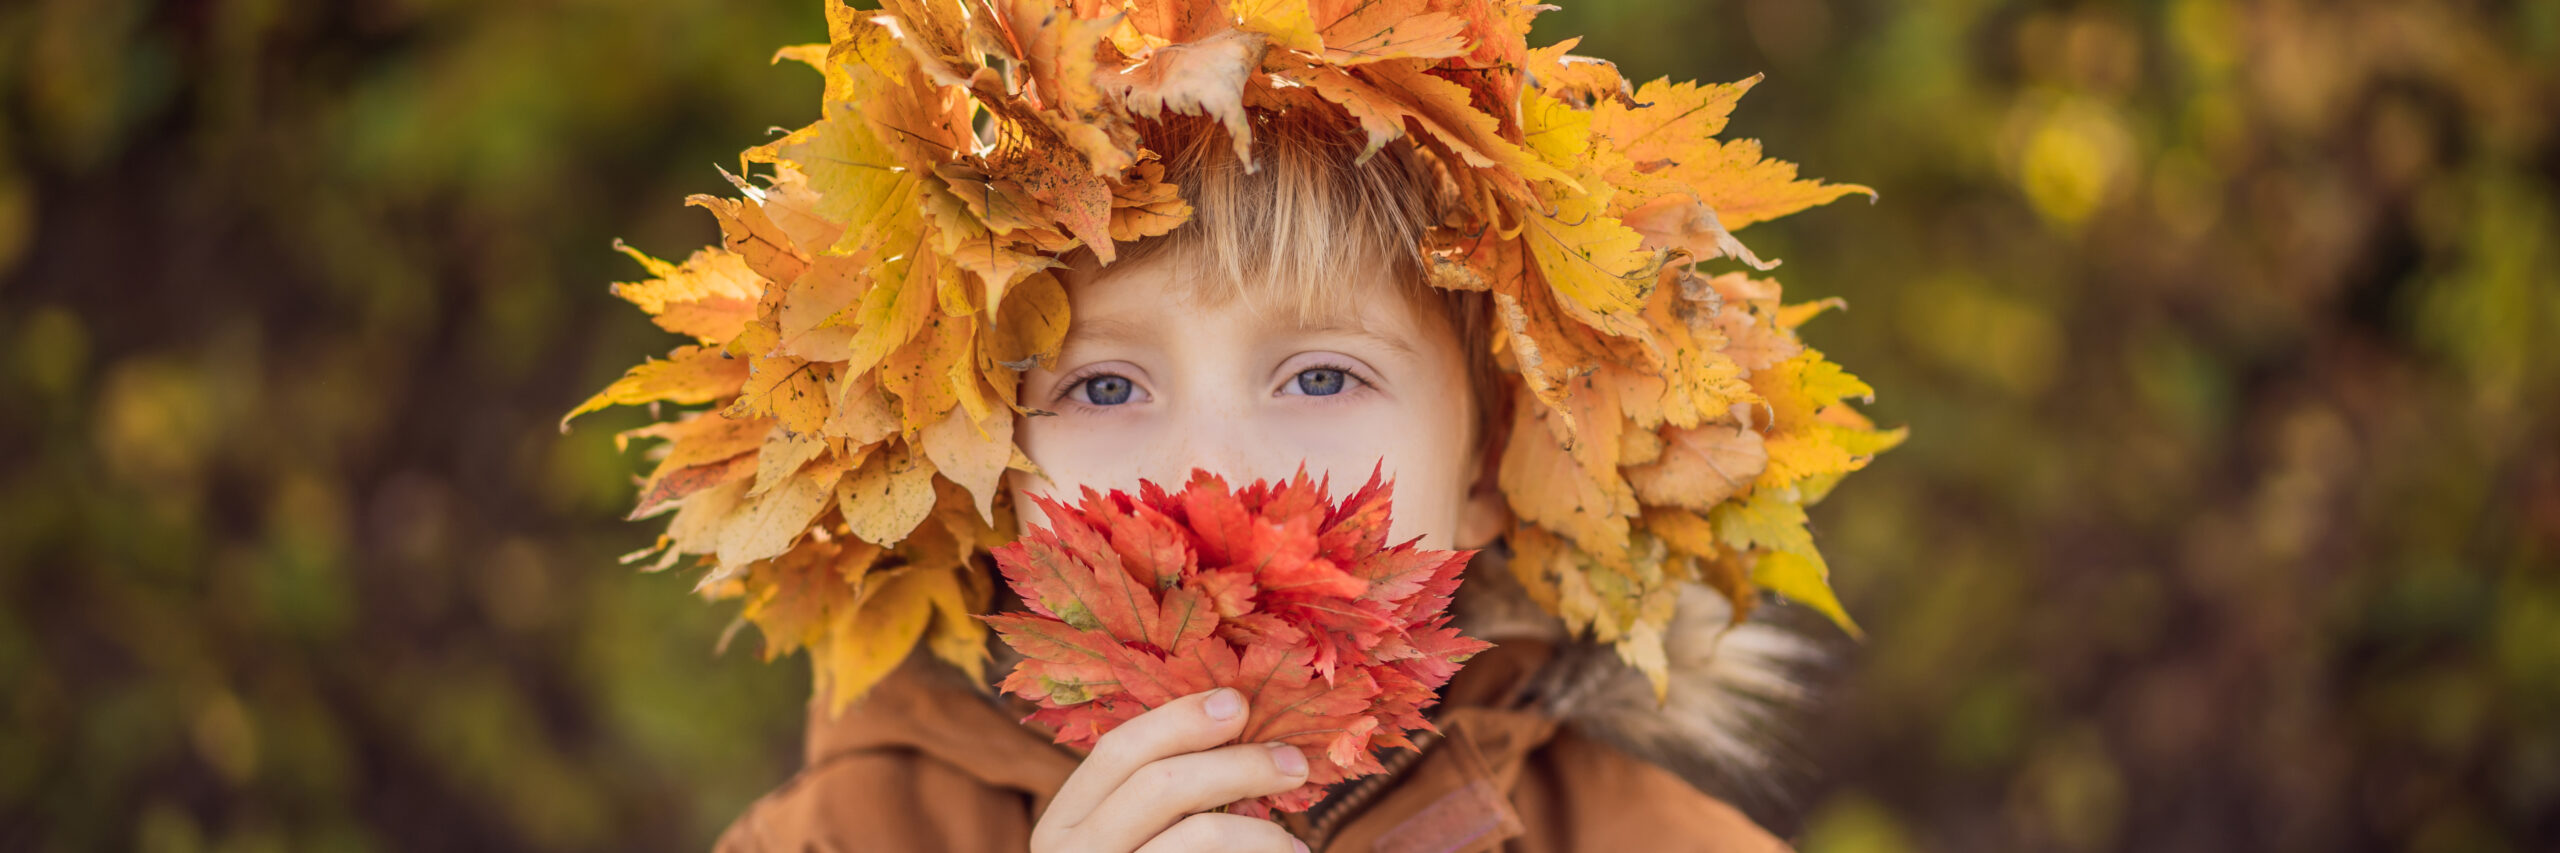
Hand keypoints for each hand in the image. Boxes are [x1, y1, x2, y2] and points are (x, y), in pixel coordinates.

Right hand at [1030, 687, 1313, 852]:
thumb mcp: (1117, 843)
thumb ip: (1154, 800)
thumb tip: (1235, 724)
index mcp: (1061, 825)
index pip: (1118, 752)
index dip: (1180, 719)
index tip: (1241, 703)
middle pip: (1161, 787)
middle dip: (1238, 765)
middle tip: (1295, 764)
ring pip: (1198, 838)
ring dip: (1260, 833)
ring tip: (1295, 846)